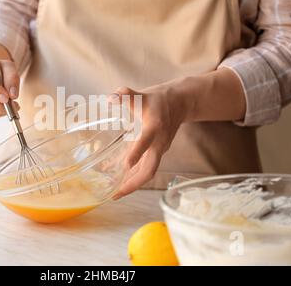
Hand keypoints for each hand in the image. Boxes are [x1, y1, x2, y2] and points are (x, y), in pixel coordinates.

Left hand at [110, 68, 245, 198]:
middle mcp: (159, 143)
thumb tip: (110, 98)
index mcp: (154, 127)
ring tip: (114, 194)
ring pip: (147, 172)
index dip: (137, 153)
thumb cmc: (158, 99)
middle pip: (149, 169)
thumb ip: (126, 95)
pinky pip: (145, 168)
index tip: (126, 164)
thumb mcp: (142, 95)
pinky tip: (118, 181)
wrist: (180, 103)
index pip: (146, 141)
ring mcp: (159, 150)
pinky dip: (133, 177)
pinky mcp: (156, 153)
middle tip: (115, 195)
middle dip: (133, 184)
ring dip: (132, 184)